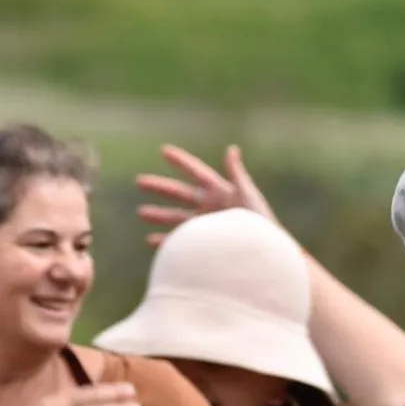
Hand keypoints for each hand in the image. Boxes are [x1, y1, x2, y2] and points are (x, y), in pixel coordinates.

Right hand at [136, 144, 277, 244]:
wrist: (265, 256)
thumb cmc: (262, 224)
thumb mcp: (249, 197)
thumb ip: (237, 174)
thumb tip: (232, 149)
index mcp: (222, 192)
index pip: (197, 173)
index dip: (182, 161)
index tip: (164, 150)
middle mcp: (211, 207)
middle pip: (181, 193)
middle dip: (160, 187)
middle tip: (139, 181)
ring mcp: (207, 226)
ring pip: (176, 217)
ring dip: (158, 214)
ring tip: (141, 212)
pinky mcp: (205, 244)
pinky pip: (181, 241)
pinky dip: (166, 240)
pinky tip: (151, 240)